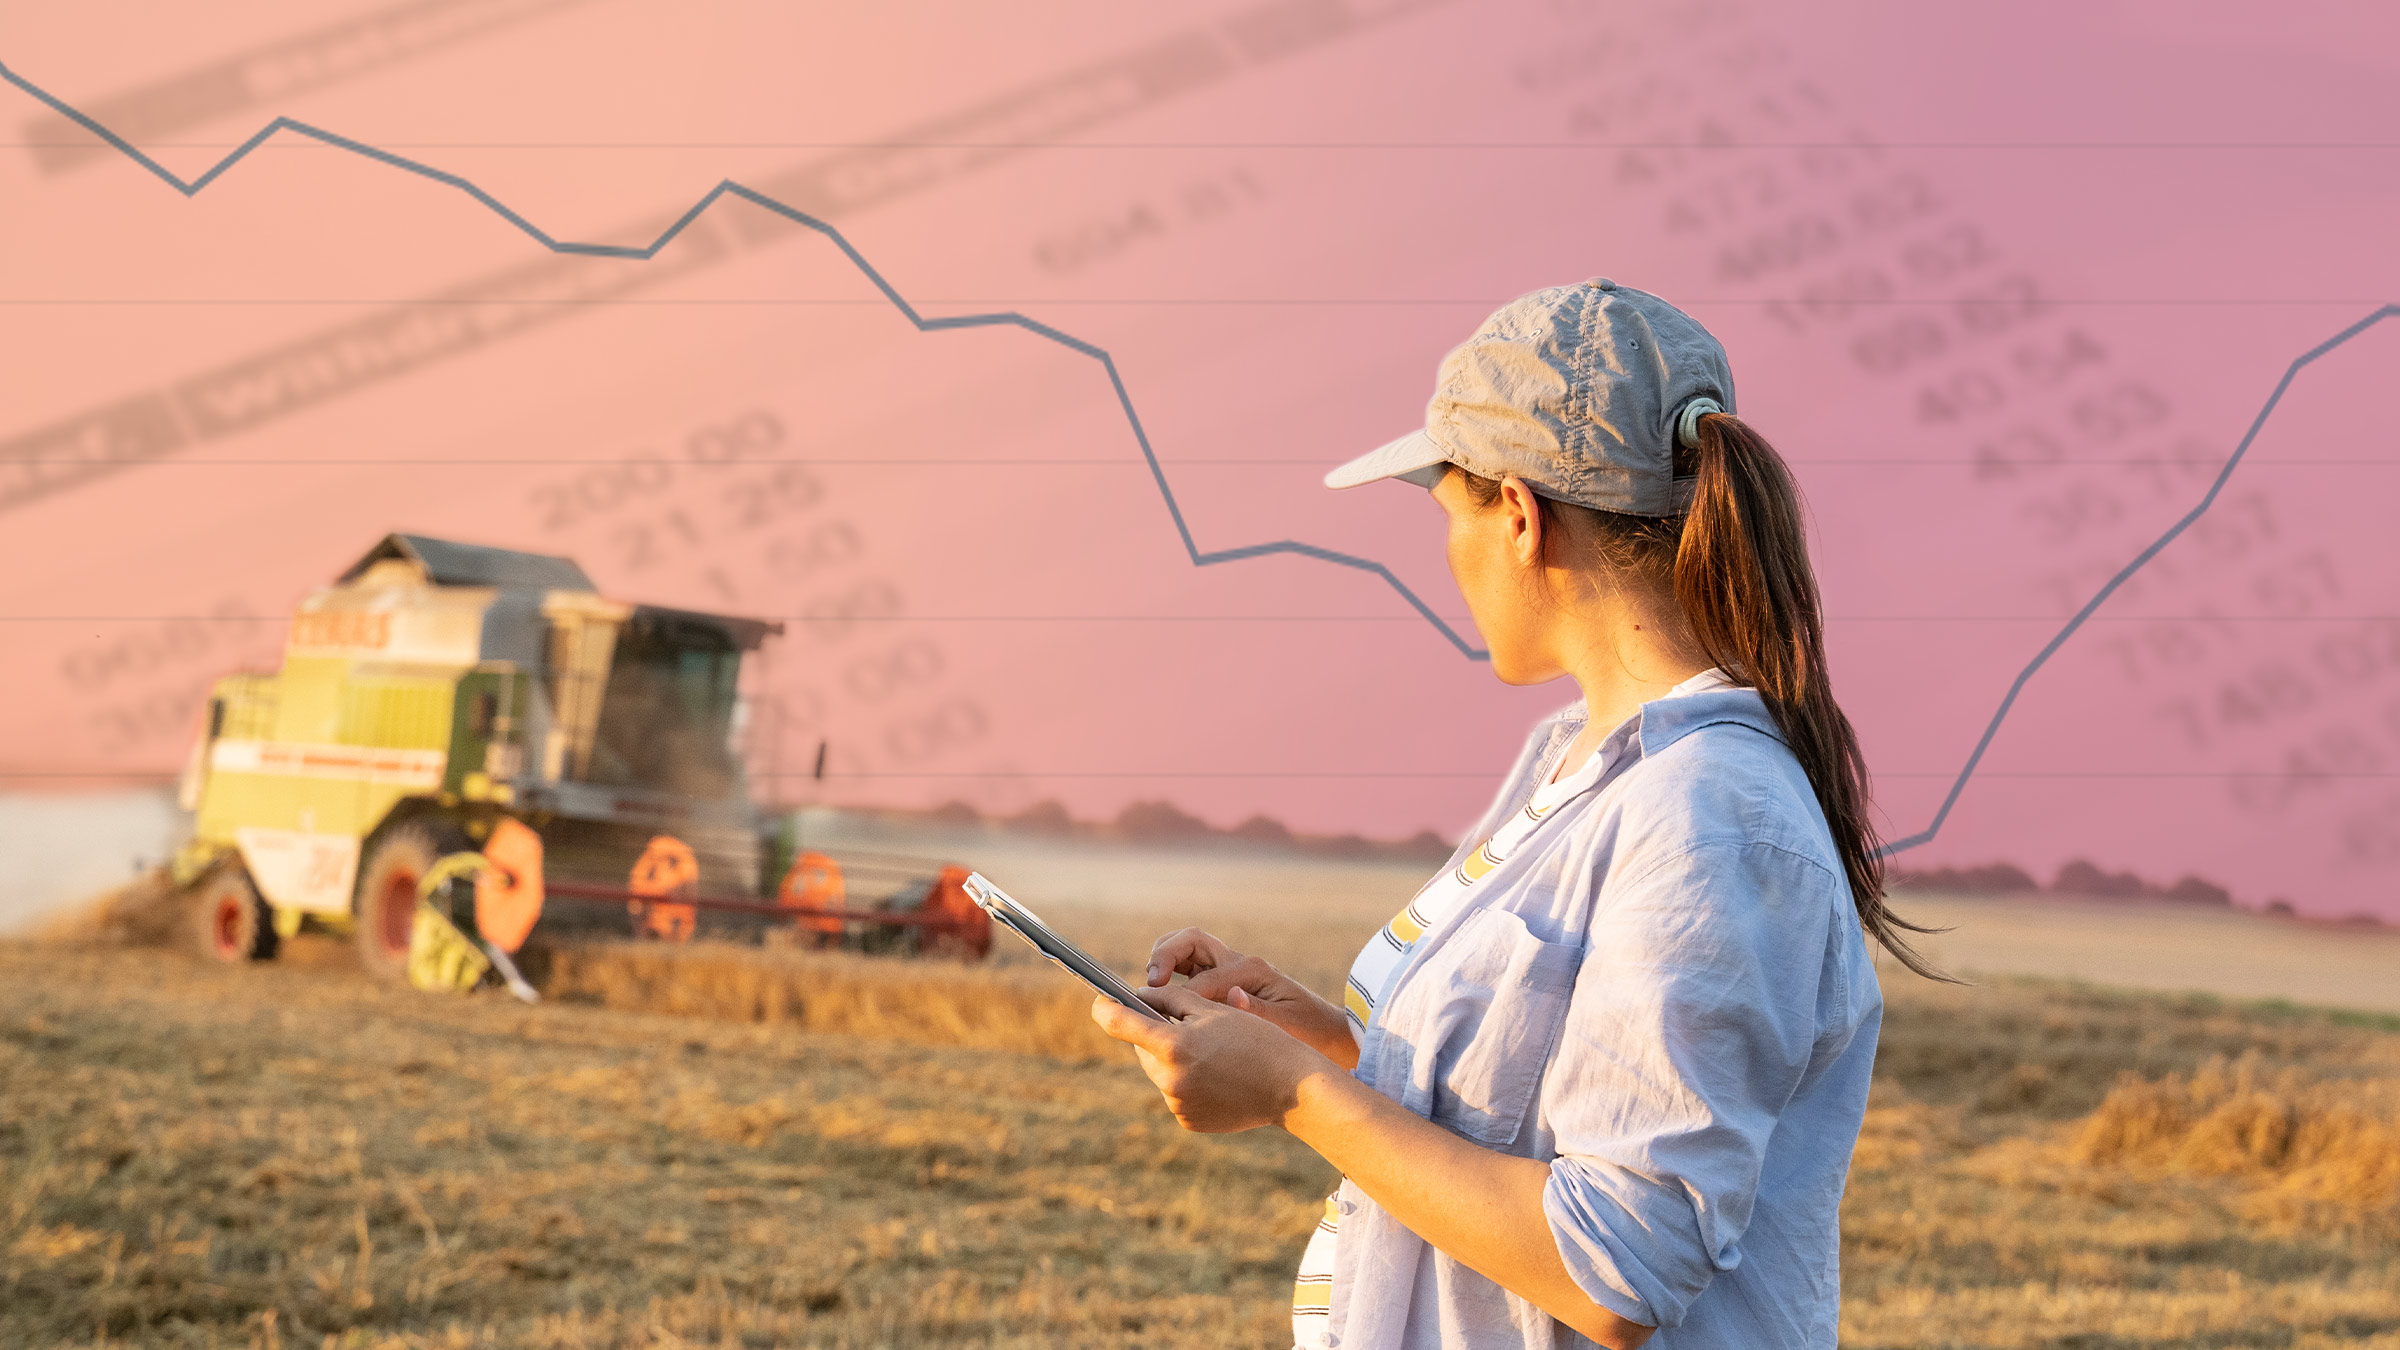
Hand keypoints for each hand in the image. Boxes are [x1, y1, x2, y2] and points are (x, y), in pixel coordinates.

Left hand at [1089, 986, 1339, 1132]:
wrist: (1291, 1088)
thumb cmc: (1256, 1039)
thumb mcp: (1213, 1009)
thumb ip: (1170, 998)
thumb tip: (1138, 997)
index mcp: (1174, 1046)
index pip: (1121, 1024)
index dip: (1106, 1009)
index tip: (1099, 1001)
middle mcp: (1169, 1079)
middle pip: (1143, 1049)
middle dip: (1156, 1035)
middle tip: (1186, 1025)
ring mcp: (1177, 1104)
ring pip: (1160, 1072)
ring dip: (1172, 1059)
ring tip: (1211, 1053)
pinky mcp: (1187, 1121)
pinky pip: (1175, 1093)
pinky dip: (1186, 1082)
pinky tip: (1216, 1076)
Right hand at [1146, 928, 1358, 1068]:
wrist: (1326, 1032)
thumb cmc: (1310, 1031)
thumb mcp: (1290, 1026)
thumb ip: (1259, 1011)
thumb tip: (1232, 996)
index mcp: (1252, 970)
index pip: (1205, 978)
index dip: (1181, 996)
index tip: (1161, 1016)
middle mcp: (1238, 963)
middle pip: (1191, 940)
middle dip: (1165, 955)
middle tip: (1152, 980)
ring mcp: (1230, 969)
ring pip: (1187, 948)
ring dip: (1164, 958)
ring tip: (1150, 983)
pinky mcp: (1225, 979)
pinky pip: (1191, 966)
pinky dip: (1171, 971)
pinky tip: (1160, 996)